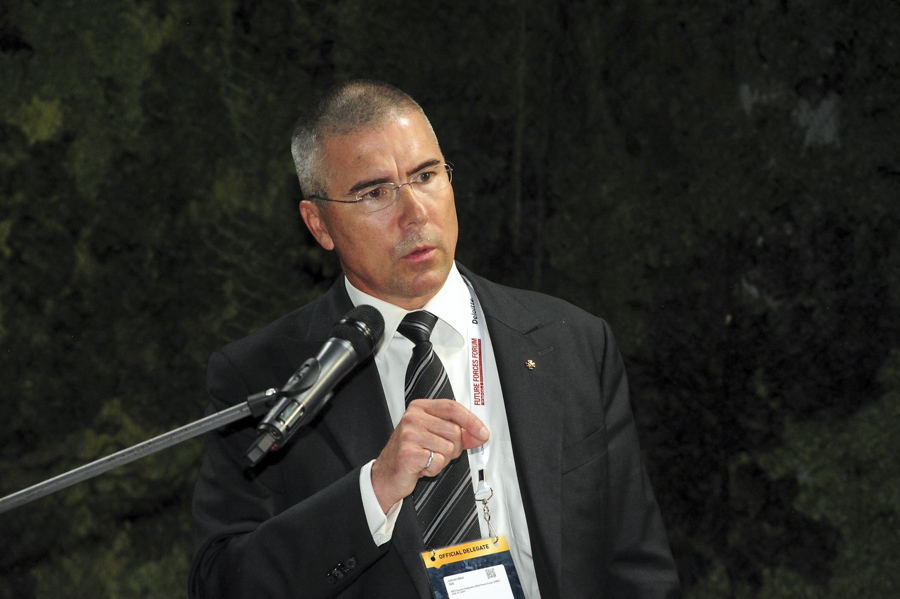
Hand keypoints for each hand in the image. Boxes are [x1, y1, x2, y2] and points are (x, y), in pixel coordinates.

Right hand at [370, 399, 488, 512]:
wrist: (387, 474)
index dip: (471, 421)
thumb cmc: (412, 453)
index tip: (483, 433)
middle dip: (454, 448)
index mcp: (420, 407)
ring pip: (449, 447)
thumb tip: (480, 434)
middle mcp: (413, 417)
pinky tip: (422, 466)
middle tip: (437, 452)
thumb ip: (458, 432)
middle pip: (454, 430)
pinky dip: (434, 469)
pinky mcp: (408, 453)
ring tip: (427, 458)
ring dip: (443, 459)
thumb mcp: (435, 436)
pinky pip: (438, 461)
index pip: (452, 408)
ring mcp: (409, 434)